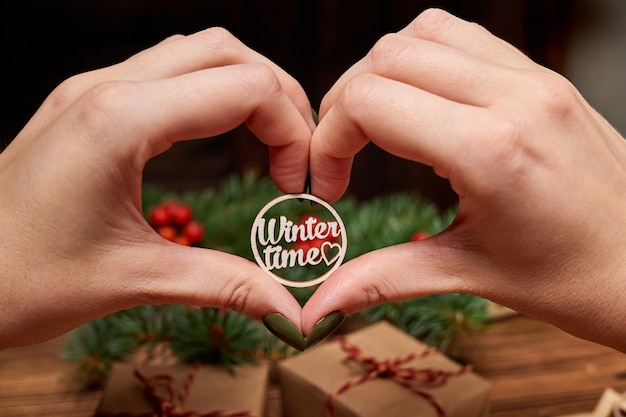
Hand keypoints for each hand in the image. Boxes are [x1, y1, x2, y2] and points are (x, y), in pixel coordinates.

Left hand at [0, 28, 314, 347]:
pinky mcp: (84, 102)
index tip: (297, 187)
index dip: (291, 132)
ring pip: (194, 52)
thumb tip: (290, 311)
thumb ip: (223, 285)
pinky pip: (163, 71)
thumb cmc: (21, 281)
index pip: (244, 88)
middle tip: (295, 154)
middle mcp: (106, 88)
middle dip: (278, 96)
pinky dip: (208, 92)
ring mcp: (91, 88)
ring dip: (243, 87)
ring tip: (266, 141)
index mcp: (121, 122)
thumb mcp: (133, 280)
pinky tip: (216, 134)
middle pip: (226, 51)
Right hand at [304, 9, 625, 350]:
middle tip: (342, 155)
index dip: (329, 140)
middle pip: (386, 59)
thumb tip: (319, 305)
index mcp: (490, 149)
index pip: (369, 102)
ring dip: (383, 74)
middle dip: (344, 106)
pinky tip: (423, 105)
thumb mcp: (467, 275)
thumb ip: (381, 279)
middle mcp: (513, 97)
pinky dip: (425, 62)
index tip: (330, 182)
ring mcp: (534, 79)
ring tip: (377, 125)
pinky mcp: (544, 77)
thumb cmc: (574, 280)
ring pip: (423, 34)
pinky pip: (466, 39)